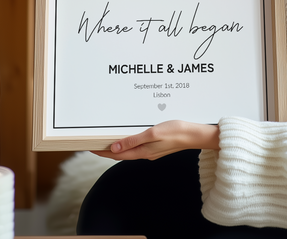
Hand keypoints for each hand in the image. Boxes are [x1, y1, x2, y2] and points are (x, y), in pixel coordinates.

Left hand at [92, 119, 219, 160]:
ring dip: (118, 147)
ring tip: (108, 141)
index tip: (91, 148)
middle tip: (95, 144)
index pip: (117, 155)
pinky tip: (129, 139)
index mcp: (143, 151)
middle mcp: (146, 153)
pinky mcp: (158, 146)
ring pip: (130, 151)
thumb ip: (133, 140)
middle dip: (108, 150)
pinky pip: (139, 147)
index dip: (103, 152)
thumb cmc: (176, 132)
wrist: (195, 135)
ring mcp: (152, 151)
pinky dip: (129, 144)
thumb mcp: (152, 133)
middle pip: (122, 154)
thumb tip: (116, 148)